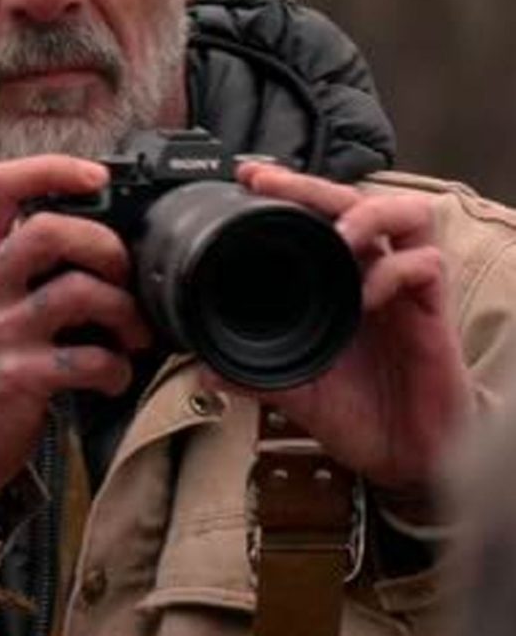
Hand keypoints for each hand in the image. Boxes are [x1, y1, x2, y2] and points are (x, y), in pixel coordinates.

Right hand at [0, 155, 151, 541]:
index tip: (97, 176)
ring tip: (135, 332)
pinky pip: (87, 360)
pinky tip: (113, 376)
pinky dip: (116, 368)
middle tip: (126, 273)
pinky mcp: (15, 379)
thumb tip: (95, 230)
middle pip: (49, 230)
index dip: (53, 169)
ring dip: (125, 311)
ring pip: (77, 292)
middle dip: (106, 246)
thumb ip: (17, 261)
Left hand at [217, 162, 472, 488]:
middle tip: (271, 182)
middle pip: (353, 200)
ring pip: (407, 214)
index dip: (287, 194)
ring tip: (337, 234)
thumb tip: (201, 370)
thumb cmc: (354, 411)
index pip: (317, 217)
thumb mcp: (291, 389)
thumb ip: (249, 375)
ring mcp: (405, 289)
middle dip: (311, 185)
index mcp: (337, 280)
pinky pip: (424, 266)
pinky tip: (366, 296)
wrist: (401, 455)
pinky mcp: (434, 312)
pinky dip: (395, 270)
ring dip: (368, 214)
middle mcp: (372, 273)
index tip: (247, 179)